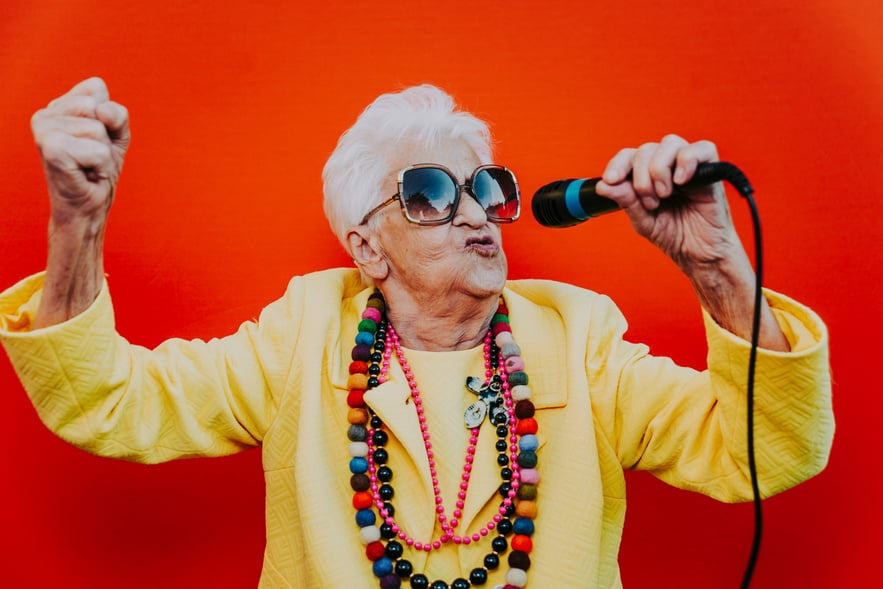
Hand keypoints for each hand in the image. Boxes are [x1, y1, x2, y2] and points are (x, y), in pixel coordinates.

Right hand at [30, 77, 129, 226]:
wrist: (89, 206)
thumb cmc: (100, 171)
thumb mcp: (116, 136)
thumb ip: (117, 114)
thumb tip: (102, 111)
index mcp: (58, 105)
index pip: (96, 87)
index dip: (109, 116)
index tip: (98, 138)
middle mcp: (45, 113)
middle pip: (99, 107)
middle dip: (106, 136)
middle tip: (93, 156)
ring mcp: (44, 129)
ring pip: (98, 129)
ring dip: (103, 154)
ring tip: (89, 166)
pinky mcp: (50, 148)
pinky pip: (97, 150)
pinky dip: (101, 166)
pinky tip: (87, 174)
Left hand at [594, 134, 742, 273]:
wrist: (700, 254)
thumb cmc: (674, 235)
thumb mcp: (643, 221)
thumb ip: (626, 201)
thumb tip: (604, 185)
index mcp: (648, 175)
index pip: (629, 155)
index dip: (618, 164)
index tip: (611, 180)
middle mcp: (668, 166)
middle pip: (646, 149)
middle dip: (641, 177)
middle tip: (650, 202)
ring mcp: (689, 166)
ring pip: (669, 143)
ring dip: (659, 170)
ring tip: (665, 195)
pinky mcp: (711, 170)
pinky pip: (702, 148)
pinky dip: (687, 161)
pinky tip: (681, 182)